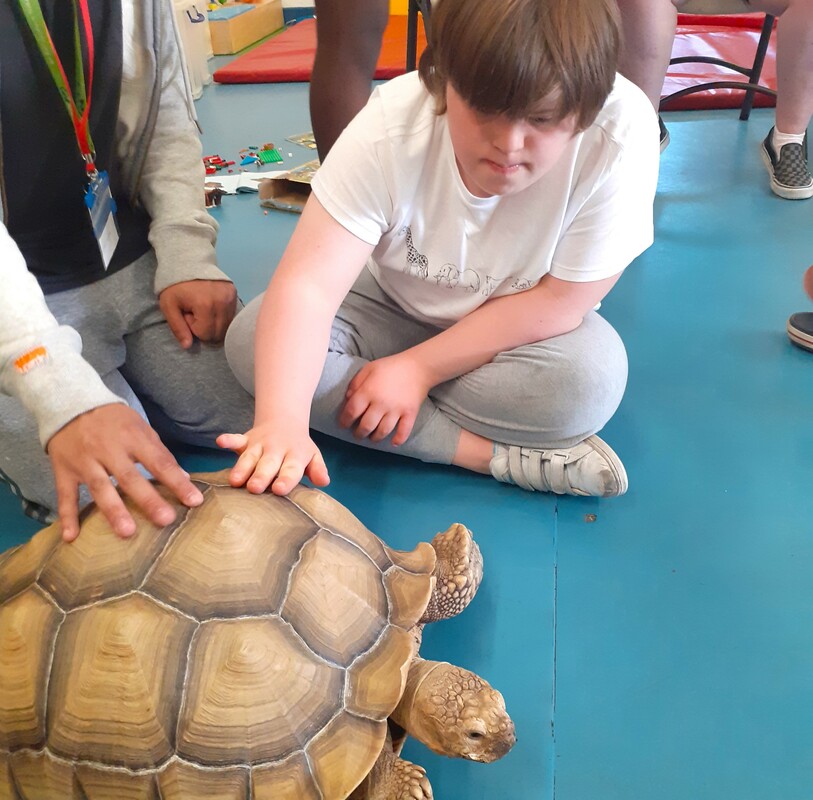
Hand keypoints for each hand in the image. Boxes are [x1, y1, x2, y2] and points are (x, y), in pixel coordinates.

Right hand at [47, 405, 203, 542]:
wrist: (70, 403)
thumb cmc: (114, 420)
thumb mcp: (141, 428)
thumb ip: (160, 454)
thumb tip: (184, 479)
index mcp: (133, 438)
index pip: (159, 462)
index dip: (177, 482)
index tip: (194, 501)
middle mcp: (109, 450)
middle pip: (130, 478)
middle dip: (148, 500)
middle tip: (166, 520)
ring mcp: (85, 461)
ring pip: (100, 488)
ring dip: (113, 511)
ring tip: (127, 532)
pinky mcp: (64, 470)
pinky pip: (65, 496)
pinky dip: (67, 516)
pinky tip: (71, 537)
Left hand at [159, 279, 236, 347]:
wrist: (188, 260)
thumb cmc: (175, 285)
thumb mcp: (169, 306)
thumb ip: (178, 327)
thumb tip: (187, 346)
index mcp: (205, 306)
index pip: (206, 334)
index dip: (194, 328)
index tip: (187, 314)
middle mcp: (222, 303)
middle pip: (218, 333)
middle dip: (206, 328)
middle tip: (195, 313)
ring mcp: (231, 298)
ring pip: (227, 326)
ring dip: (214, 323)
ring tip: (203, 309)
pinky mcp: (235, 294)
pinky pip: (231, 316)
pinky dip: (221, 316)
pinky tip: (212, 305)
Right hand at [217, 422, 329, 496]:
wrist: (284, 420)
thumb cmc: (299, 448)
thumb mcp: (313, 456)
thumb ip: (318, 469)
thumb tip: (324, 481)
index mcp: (295, 456)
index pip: (291, 469)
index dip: (286, 479)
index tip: (279, 490)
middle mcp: (277, 450)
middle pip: (268, 465)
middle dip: (261, 476)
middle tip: (255, 488)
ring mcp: (259, 445)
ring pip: (249, 457)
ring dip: (242, 467)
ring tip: (235, 480)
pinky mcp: (245, 440)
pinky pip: (236, 439)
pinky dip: (228, 440)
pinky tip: (220, 441)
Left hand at [339, 354, 432, 444]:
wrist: (418, 366)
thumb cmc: (390, 367)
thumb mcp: (368, 369)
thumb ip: (355, 383)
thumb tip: (347, 399)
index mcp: (368, 391)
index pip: (352, 411)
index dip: (344, 421)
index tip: (342, 425)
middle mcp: (381, 403)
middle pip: (366, 426)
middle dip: (358, 433)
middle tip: (357, 434)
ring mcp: (396, 410)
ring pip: (383, 431)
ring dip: (375, 438)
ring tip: (371, 438)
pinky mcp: (410, 414)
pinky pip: (404, 431)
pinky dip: (398, 440)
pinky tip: (393, 443)